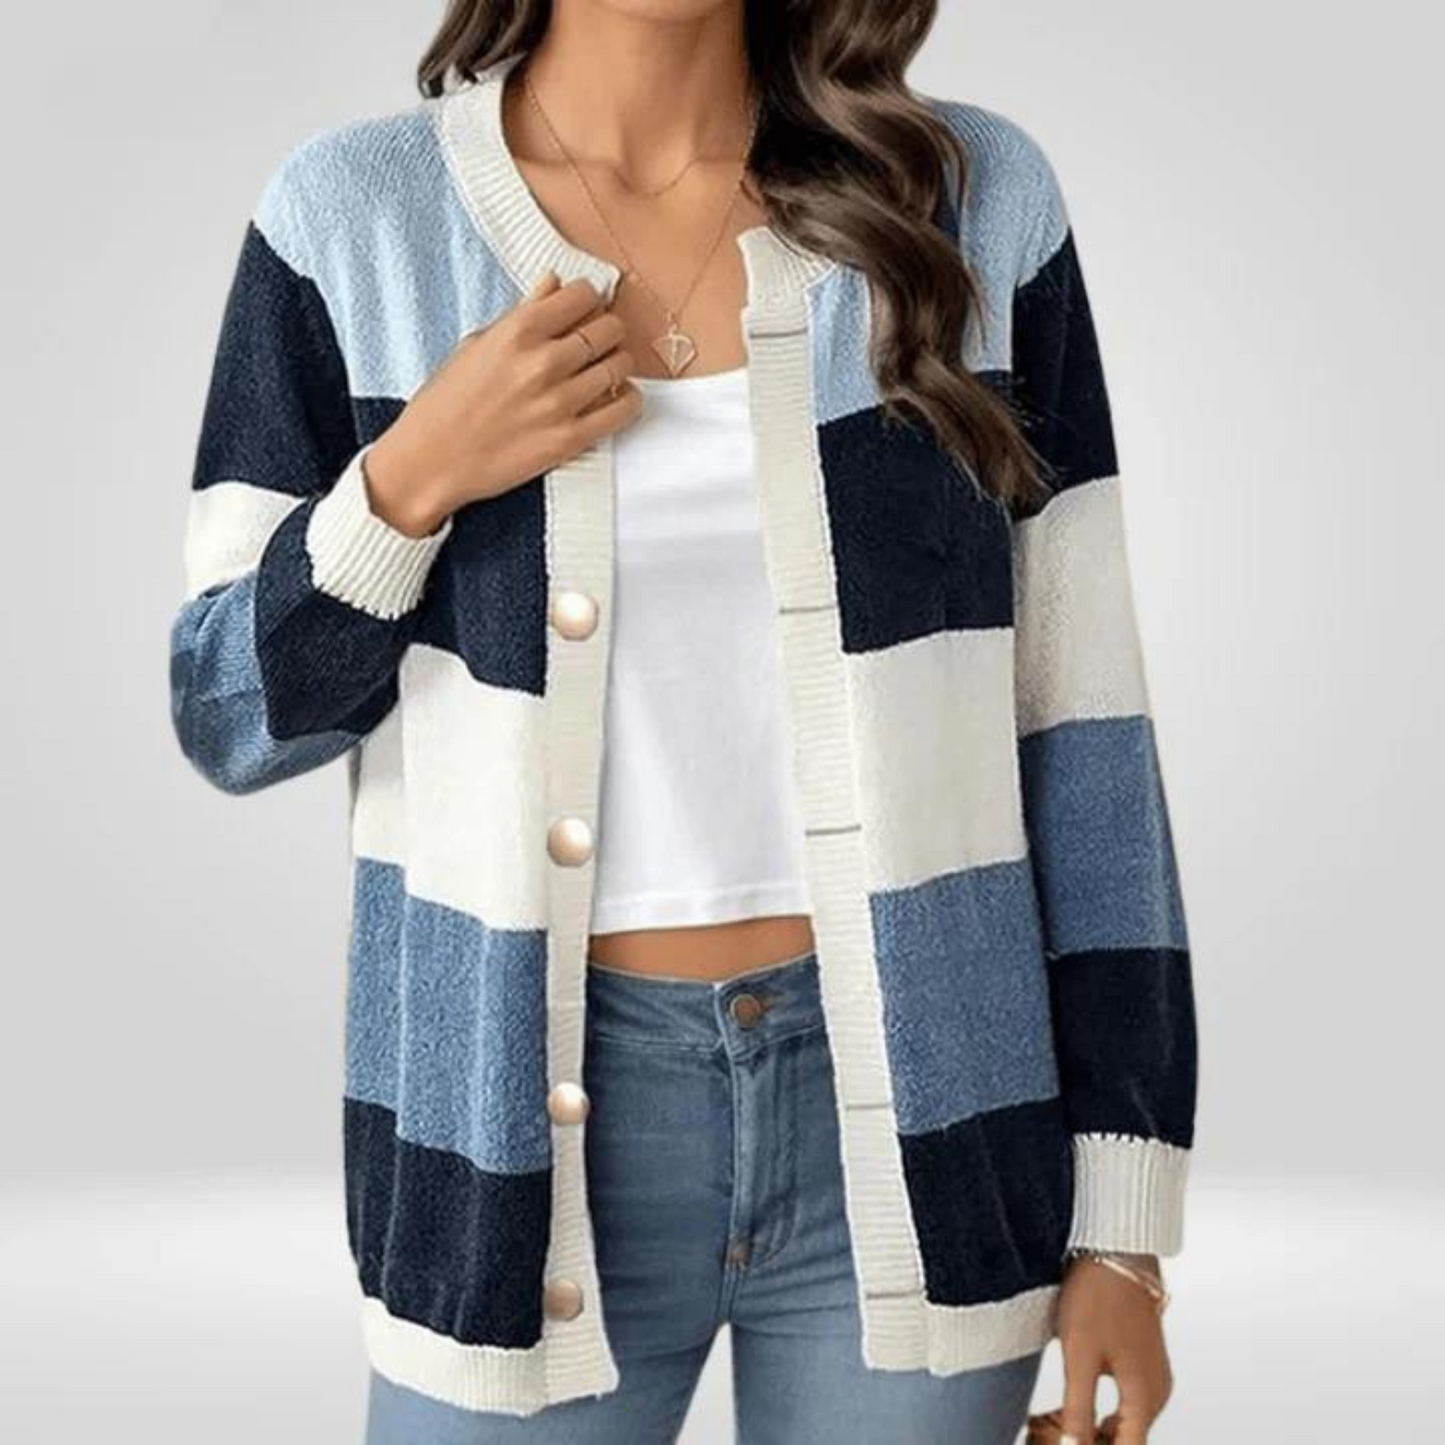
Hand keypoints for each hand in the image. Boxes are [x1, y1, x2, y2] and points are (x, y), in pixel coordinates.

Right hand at [362, 270, 642, 536]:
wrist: (432, 460)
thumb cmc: (447, 401)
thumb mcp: (477, 344)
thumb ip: (522, 312)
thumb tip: (554, 282)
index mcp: (518, 331)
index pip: (583, 295)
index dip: (588, 299)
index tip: (585, 307)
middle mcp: (543, 362)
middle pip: (609, 329)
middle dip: (607, 330)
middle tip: (599, 340)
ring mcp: (559, 402)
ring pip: (620, 366)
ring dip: (617, 363)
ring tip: (604, 370)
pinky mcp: (570, 439)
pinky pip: (623, 410)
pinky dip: (628, 399)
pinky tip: (618, 397)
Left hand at [1044, 1253, 1173, 1443]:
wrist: (1115, 1250)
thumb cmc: (1098, 1296)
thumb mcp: (1079, 1356)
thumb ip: (1079, 1410)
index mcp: (1145, 1399)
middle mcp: (1156, 1394)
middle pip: (1124, 1443)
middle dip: (1085, 1444)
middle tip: (1042, 1436)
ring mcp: (1151, 1379)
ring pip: (1122, 1427)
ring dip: (1087, 1432)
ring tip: (1045, 1425)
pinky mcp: (1141, 1365)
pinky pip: (1123, 1406)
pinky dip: (1095, 1414)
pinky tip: (1063, 1410)